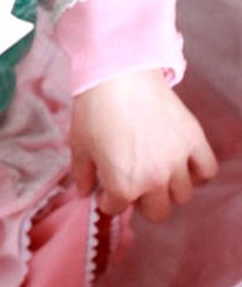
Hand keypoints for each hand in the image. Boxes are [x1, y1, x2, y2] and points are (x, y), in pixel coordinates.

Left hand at [69, 69, 217, 222]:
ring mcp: (177, 161)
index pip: (117, 208)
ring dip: (169, 190)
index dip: (108, 198)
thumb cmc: (94, 110)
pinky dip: (198, 173)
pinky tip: (184, 166)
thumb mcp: (78, 145)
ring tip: (158, 173)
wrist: (119, 74)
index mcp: (123, 184)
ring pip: (182, 196)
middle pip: (157, 212)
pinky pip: (207, 171)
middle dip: (142, 202)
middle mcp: (154, 179)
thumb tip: (85, 192)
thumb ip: (82, 174)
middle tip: (134, 183)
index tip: (106, 187)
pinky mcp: (194, 141)